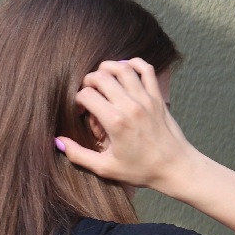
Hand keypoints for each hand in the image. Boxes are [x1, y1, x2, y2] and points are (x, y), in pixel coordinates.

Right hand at [64, 58, 196, 189]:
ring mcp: (147, 99)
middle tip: (90, 96)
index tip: (82, 112)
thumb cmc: (142, 170)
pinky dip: (133, 64)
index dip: (77, 101)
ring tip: (103, 82)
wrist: (177, 168)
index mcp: (116, 122)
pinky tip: (125, 72)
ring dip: (107, 69)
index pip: (86, 95)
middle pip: (100, 76)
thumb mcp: (106, 168)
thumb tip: (57, 141)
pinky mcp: (158, 98)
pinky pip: (146, 70)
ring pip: (122, 67)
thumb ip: (79, 155)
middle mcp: (131, 106)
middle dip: (88, 82)